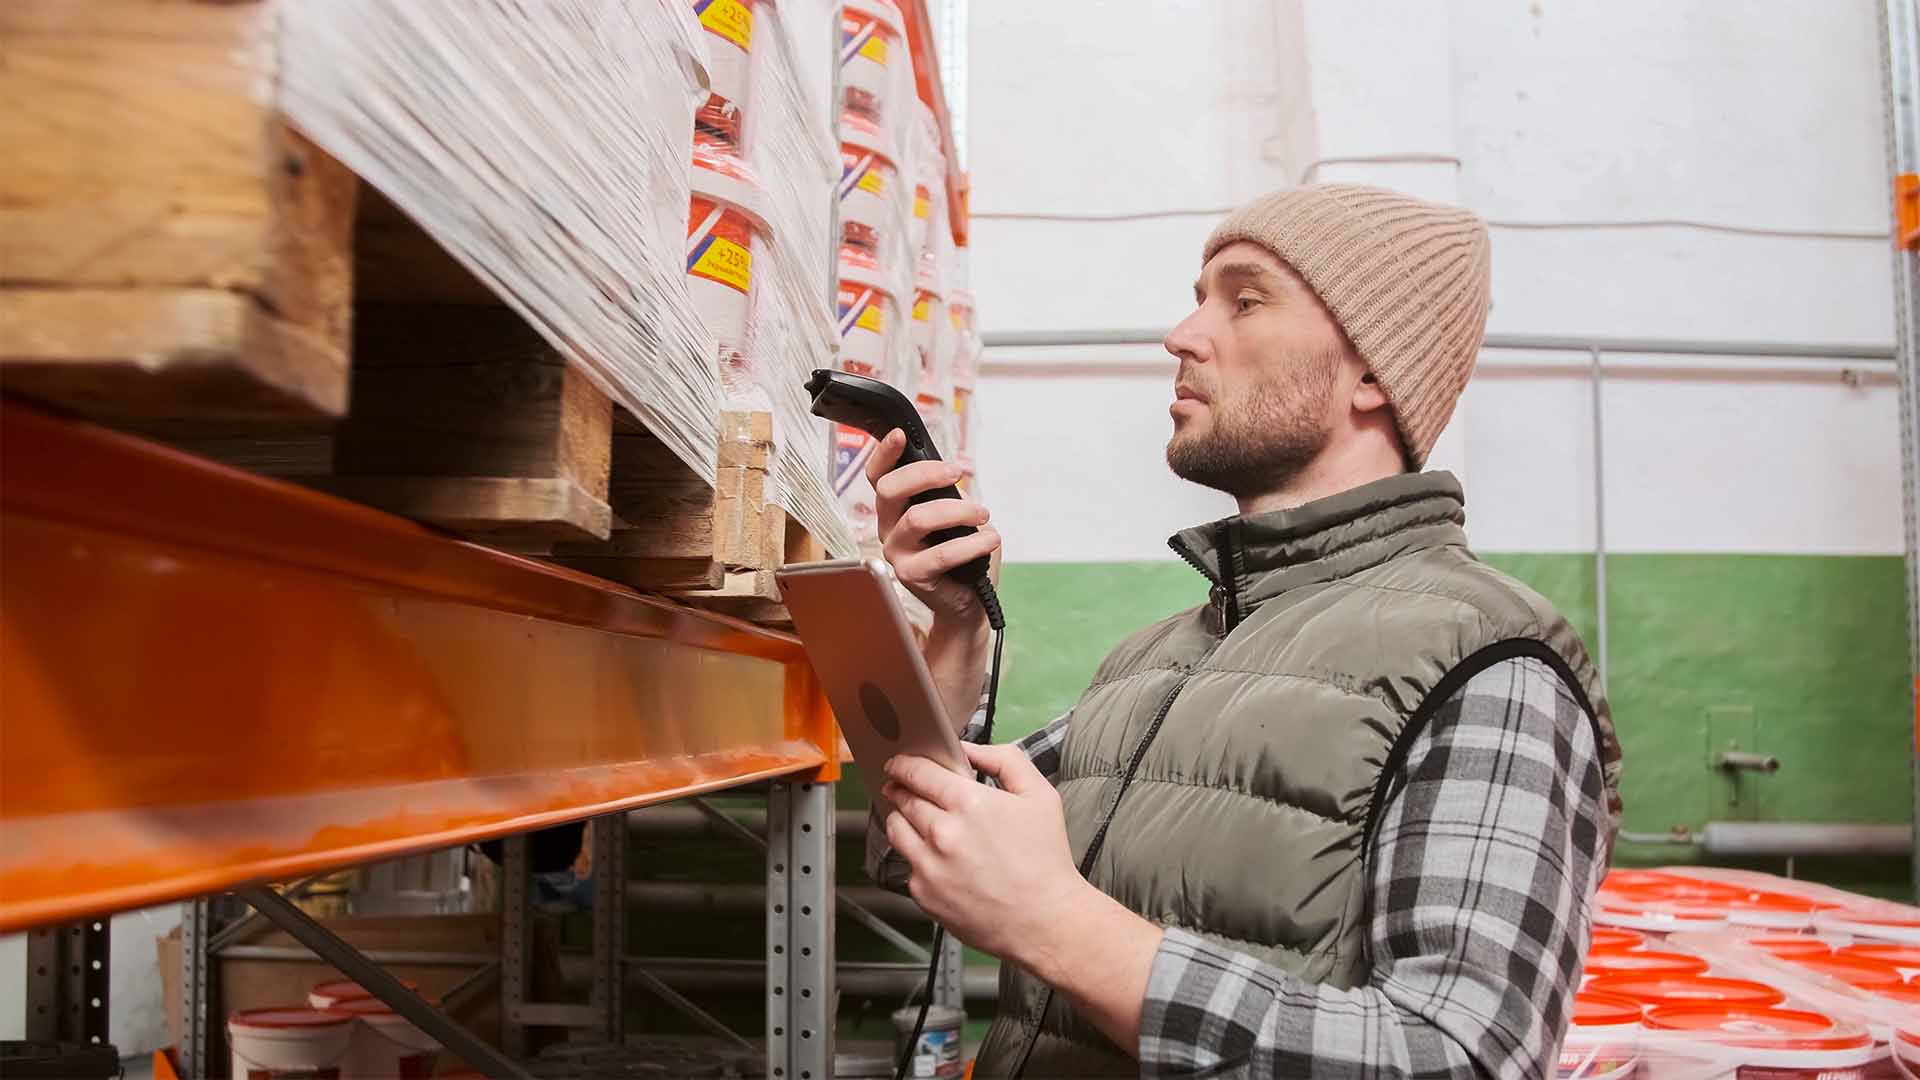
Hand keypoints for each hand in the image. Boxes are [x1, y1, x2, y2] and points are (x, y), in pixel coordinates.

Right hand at [866, 429, 1001, 623]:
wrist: (969, 601)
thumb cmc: (963, 554)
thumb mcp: (959, 516)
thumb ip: (951, 495)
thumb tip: (955, 478)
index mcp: (896, 510)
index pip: (878, 477)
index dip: (884, 453)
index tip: (901, 435)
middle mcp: (889, 529)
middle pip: (890, 489)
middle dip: (925, 473)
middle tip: (957, 473)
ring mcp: (896, 553)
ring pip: (917, 518)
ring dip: (957, 510)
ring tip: (983, 513)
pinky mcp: (911, 576)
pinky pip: (941, 554)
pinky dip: (971, 544)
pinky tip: (990, 539)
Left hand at [880, 744, 1088, 962]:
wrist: (1044, 921)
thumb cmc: (1045, 860)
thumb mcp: (1039, 795)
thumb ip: (1004, 760)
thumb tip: (968, 750)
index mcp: (969, 804)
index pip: (918, 773)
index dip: (903, 764)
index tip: (898, 763)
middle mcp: (942, 833)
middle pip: (903, 799)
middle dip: (900, 788)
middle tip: (901, 786)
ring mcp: (929, 866)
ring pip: (895, 829)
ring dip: (900, 818)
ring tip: (913, 819)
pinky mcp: (924, 894)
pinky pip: (907, 865)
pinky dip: (916, 856)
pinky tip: (937, 858)